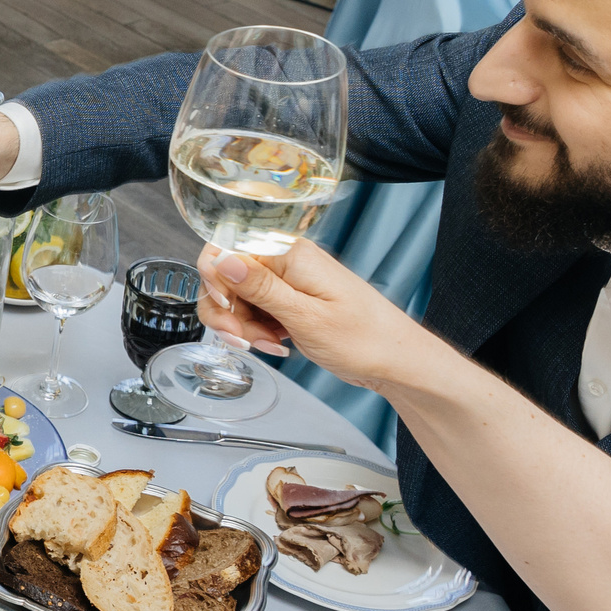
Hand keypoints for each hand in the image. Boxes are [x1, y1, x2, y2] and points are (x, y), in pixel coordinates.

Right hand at [194, 239, 425, 390]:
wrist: (395, 360)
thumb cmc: (364, 338)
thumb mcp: (306, 317)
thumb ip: (260, 287)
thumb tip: (222, 260)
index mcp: (289, 254)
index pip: (226, 250)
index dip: (215, 282)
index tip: (226, 311)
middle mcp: (285, 262)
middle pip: (226, 278)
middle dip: (226, 312)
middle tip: (242, 339)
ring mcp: (287, 282)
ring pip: (237, 298)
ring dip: (242, 326)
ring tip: (268, 345)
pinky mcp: (289, 301)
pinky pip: (255, 311)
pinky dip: (256, 331)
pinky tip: (275, 344)